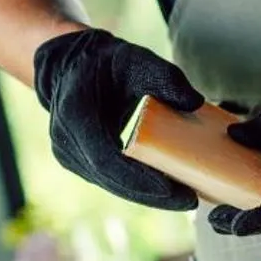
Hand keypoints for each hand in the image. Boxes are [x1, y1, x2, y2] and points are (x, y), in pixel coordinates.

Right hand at [34, 29, 205, 210]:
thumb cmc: (105, 63)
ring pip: (112, 185)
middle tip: (189, 201)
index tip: (171, 189)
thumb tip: (194, 103)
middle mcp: (66, 141)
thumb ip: (165, 76)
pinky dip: (139, 187)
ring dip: (148, 195)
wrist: (70, 67)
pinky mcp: (79, 163)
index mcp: (75, 114)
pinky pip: (111, 180)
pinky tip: (167, 191)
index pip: (105, 159)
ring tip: (184, 198)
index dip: (138, 178)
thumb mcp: (135, 58)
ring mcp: (69, 155)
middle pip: (112, 180)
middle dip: (151, 195)